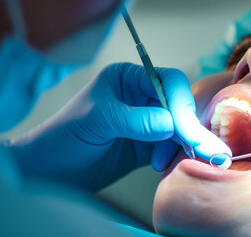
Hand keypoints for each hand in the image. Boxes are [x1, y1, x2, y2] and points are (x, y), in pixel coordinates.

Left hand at [8, 63, 229, 190]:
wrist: (51, 171)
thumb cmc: (64, 136)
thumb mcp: (98, 121)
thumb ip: (136, 120)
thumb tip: (171, 122)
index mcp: (128, 78)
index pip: (168, 81)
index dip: (181, 103)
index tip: (184, 129)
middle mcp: (141, 97)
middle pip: (180, 105)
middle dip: (188, 127)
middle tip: (199, 148)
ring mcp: (147, 122)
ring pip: (180, 128)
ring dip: (181, 144)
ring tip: (164, 161)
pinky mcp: (149, 145)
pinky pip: (172, 147)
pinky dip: (174, 155)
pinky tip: (161, 164)